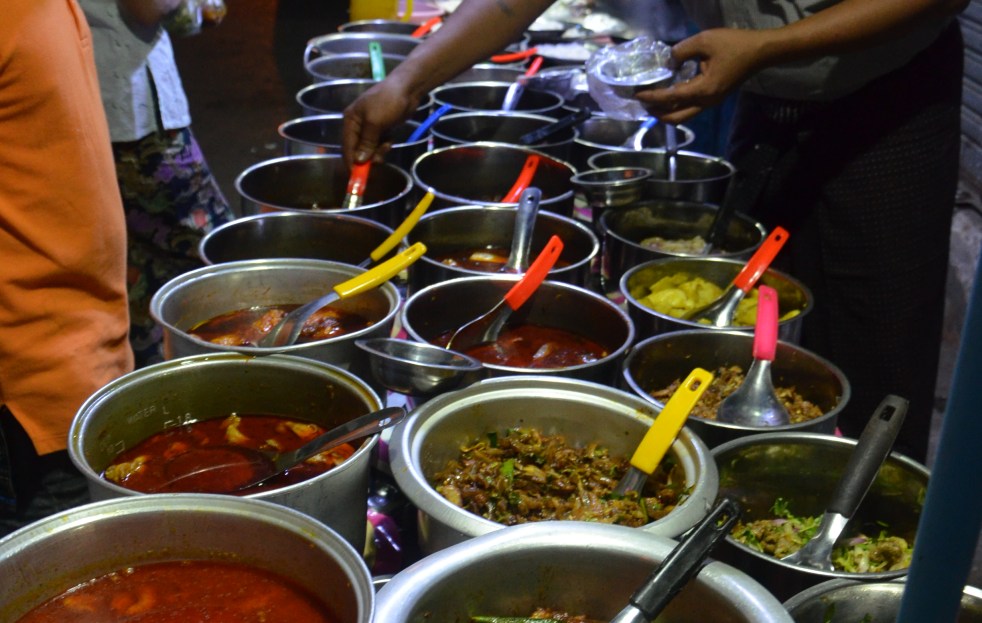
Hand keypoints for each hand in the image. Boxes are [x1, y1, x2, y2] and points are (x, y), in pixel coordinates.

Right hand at [342, 76, 420, 167]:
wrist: (407, 89)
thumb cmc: (388, 102)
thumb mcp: (375, 123)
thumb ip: (366, 143)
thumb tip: (359, 161)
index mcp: (350, 121)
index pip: (347, 146)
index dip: (351, 162)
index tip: (356, 176)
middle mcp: (357, 125)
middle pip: (358, 150)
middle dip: (368, 156)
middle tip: (379, 159)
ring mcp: (370, 127)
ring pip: (370, 149)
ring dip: (378, 151)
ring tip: (387, 145)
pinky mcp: (382, 129)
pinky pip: (379, 144)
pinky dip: (384, 145)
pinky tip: (390, 139)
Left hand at [634, 28, 766, 123]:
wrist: (760, 52)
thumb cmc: (734, 45)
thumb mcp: (704, 41)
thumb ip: (681, 51)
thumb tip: (668, 61)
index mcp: (704, 90)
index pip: (671, 98)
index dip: (652, 97)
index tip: (637, 95)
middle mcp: (707, 102)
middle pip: (676, 118)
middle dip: (657, 114)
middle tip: (643, 105)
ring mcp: (712, 102)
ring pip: (684, 116)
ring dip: (667, 113)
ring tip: (652, 104)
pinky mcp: (715, 98)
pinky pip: (692, 108)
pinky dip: (677, 107)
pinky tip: (669, 97)